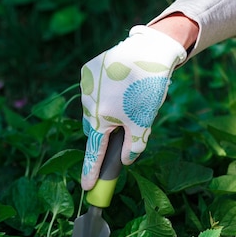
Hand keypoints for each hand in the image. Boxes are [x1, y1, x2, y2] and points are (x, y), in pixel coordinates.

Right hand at [80, 25, 186, 189]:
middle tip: (124, 127)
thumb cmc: (148, 88)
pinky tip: (120, 85)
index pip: (94, 151)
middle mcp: (87, 102)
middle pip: (94, 128)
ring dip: (105, 112)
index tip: (86, 187)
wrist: (150, 49)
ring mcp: (85, 84)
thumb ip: (134, 146)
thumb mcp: (144, 121)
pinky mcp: (88, 70)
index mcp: (101, 118)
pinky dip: (104, 94)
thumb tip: (125, 161)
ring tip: (128, 99)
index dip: (91, 171)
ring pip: (93, 109)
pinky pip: (93, 90)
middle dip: (106, 134)